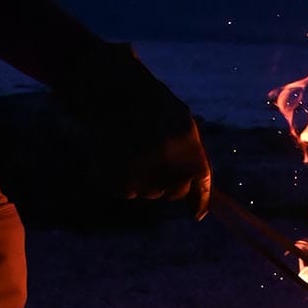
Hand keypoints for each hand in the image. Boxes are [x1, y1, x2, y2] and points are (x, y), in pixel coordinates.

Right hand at [51, 43, 210, 219]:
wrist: (108, 92)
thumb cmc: (148, 103)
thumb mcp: (181, 123)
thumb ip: (192, 154)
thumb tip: (194, 185)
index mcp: (191, 154)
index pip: (200, 186)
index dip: (199, 201)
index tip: (197, 214)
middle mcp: (171, 172)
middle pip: (174, 192)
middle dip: (168, 181)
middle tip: (153, 156)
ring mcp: (145, 181)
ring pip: (150, 192)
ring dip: (145, 177)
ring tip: (132, 147)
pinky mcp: (120, 186)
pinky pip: (127, 190)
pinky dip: (122, 177)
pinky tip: (117, 154)